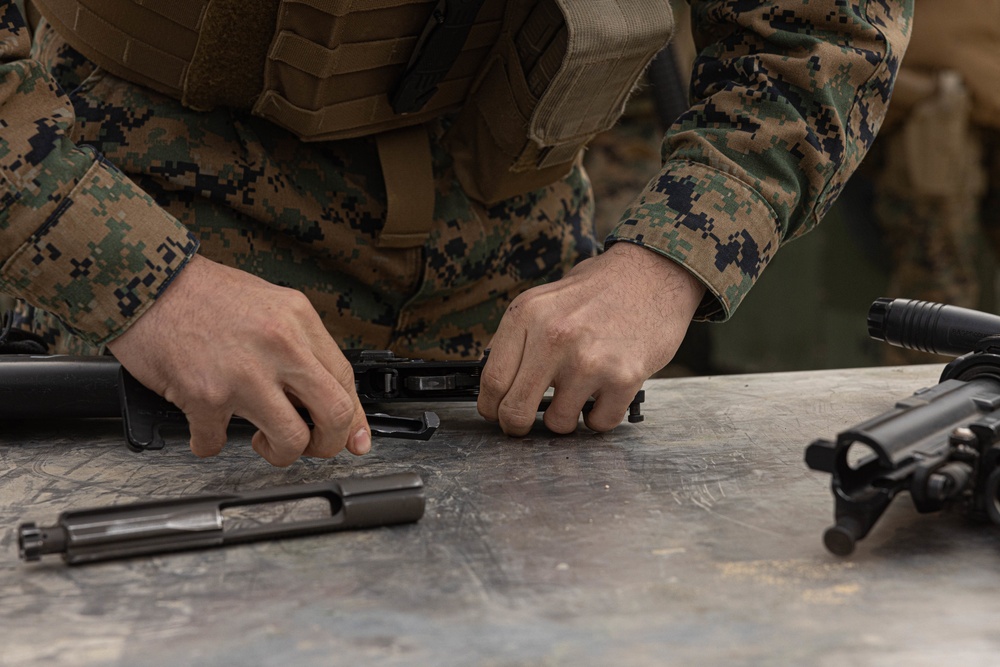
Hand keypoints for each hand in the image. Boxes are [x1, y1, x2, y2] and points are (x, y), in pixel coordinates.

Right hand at [107, 255, 369, 465]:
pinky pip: (217, 443)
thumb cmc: (200, 293)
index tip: (350, 436)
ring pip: (291, 440)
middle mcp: (280, 346)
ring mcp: (245, 374)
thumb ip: (299, 346)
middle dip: (328, 443)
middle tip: (311, 445)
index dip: (351, 417)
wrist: (144, 282)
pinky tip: (205, 429)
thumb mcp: (269, 304)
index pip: (345, 380)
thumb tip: (324, 392)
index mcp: (298, 320)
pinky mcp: (205, 396)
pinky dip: (209, 444)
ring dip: (278, 453)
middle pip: (333, 414)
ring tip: (262, 440)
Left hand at [477, 242, 705, 435]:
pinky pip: (599, 423)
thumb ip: (519, 339)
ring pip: (558, 424)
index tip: (496, 413)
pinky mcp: (623, 377)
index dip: (490, 407)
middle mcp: (553, 337)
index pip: (492, 380)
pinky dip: (599, 418)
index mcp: (526, 315)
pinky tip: (603, 396)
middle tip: (524, 426)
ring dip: (565, 419)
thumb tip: (495, 383)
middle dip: (516, 426)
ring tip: (576, 397)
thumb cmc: (599, 290)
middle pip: (515, 410)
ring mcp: (589, 360)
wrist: (654, 274)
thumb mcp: (544, 300)